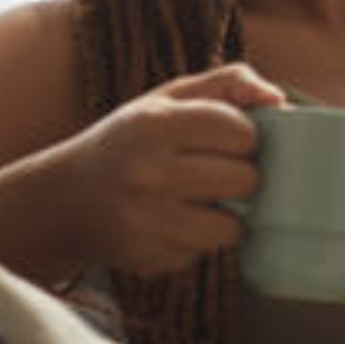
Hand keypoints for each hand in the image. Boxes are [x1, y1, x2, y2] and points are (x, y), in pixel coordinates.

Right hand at [50, 62, 285, 277]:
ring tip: (200, 198)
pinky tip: (173, 222)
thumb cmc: (131, 139)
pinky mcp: (148, 259)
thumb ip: (228, 83)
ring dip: (225, 214)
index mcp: (155, 125)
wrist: (66, 198)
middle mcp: (148, 174)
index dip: (245, 135)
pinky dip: (197, 239)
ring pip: (231, 228)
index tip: (230, 138)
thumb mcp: (169, 97)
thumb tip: (278, 99)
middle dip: (242, 174)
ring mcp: (146, 222)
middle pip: (245, 181)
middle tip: (219, 169)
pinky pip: (203, 254)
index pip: (241, 133)